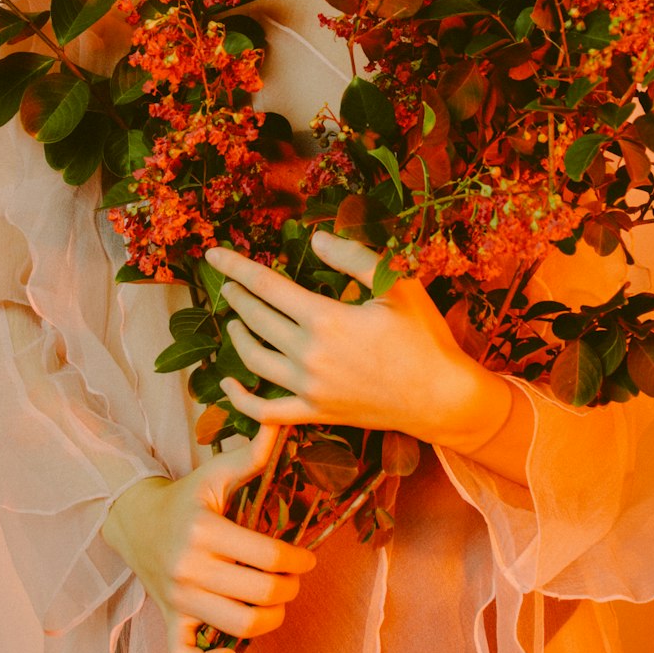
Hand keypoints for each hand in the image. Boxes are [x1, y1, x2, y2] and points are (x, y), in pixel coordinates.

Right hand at [101, 424, 316, 652]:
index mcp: (205, 529)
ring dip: (267, 622)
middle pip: (258, 595)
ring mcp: (177, 598)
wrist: (135, 519)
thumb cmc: (186, 496)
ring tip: (276, 605)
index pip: (268, 556)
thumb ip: (251, 454)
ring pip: (234, 628)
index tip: (307, 559)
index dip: (298, 561)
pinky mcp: (167, 618)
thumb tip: (279, 422)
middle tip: (293, 579)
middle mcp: (189, 567)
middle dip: (288, 590)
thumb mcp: (216, 472)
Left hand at [205, 230, 511, 452]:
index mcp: (325, 319)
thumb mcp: (397, 285)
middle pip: (256, 319)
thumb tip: (315, 239)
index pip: (266, 286)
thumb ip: (353, 257)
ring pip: (254, 360)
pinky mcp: (314, 413)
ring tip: (233, 320)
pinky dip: (240, 399)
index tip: (213, 254)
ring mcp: (308, 388)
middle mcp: (309, 355)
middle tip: (227, 282)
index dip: (236, 267)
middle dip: (236, 296)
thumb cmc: (423, 336)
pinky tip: (228, 384)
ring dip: (238, 336)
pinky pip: (265, 411)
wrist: (440, 397)